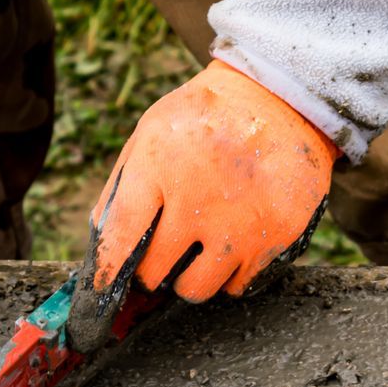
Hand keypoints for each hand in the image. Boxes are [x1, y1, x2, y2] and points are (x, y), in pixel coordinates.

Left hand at [89, 60, 339, 301]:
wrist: (284, 97)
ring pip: (196, 289)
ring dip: (190, 277)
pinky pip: (238, 284)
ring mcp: (241, 221)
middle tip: (162, 254)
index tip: (103, 287)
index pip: (121, 236)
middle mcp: (199, 198)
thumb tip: (104, 239)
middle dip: (151, 270)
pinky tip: (233, 240)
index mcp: (159, 165)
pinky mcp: (278, 235)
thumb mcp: (153, 131)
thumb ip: (124, 184)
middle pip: (156, 272)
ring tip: (200, 248)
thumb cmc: (206, 118)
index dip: (108, 270)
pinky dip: (230, 272)